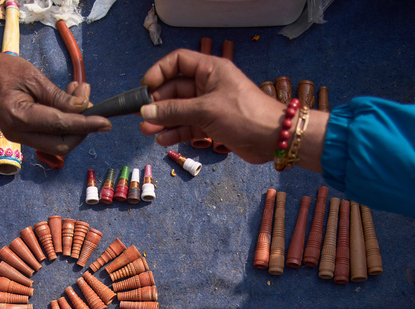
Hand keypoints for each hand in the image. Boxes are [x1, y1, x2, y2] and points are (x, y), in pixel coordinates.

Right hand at [0, 45, 110, 155]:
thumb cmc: (3, 70)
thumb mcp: (33, 77)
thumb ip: (59, 97)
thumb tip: (84, 109)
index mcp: (18, 116)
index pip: (60, 125)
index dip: (86, 124)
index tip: (105, 121)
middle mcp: (18, 134)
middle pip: (62, 145)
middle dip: (82, 128)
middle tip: (89, 100)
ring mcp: (20, 138)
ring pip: (58, 144)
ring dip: (75, 124)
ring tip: (77, 92)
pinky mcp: (25, 137)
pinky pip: (51, 138)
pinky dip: (65, 124)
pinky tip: (68, 101)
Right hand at [139, 49, 284, 163]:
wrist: (273, 138)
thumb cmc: (244, 115)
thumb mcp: (205, 110)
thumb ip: (173, 111)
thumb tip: (146, 111)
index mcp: (210, 70)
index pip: (178, 62)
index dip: (159, 72)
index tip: (144, 88)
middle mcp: (208, 84)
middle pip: (175, 89)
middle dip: (157, 102)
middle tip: (141, 116)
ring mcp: (210, 105)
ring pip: (180, 110)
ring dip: (163, 119)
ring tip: (146, 131)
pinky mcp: (212, 124)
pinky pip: (188, 125)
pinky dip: (176, 132)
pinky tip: (163, 139)